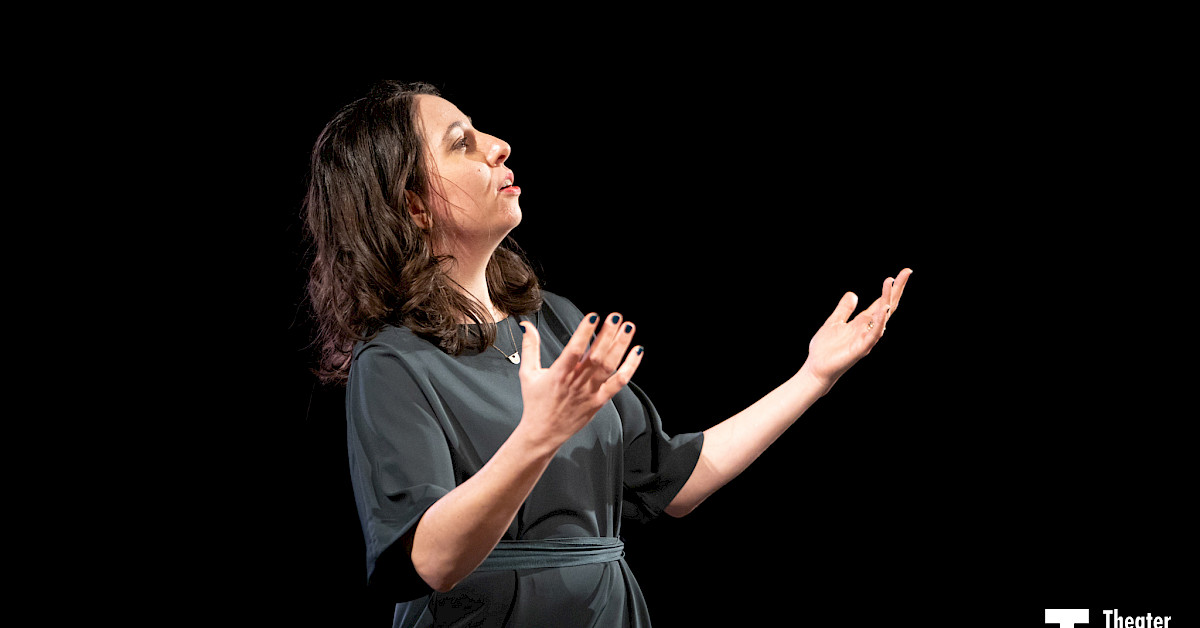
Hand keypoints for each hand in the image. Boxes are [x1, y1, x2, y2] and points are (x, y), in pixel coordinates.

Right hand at [516, 313, 643, 448]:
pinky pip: (619, 383)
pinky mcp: (600, 401)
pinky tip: (637, 352)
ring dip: (620, 346)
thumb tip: (527, 325)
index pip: (574, 350)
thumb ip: (530, 347)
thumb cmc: (536, 403)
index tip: (593, 317)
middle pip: (596, 355)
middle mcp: (576, 382)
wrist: (543, 433)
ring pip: (609, 366)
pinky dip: (630, 367)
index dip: (584, 332)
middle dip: (607, 334)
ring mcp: (590, 392)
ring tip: (628, 328)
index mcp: (559, 374)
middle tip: (616, 316)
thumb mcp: (527, 373)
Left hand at [800, 268, 911, 392]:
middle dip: (896, 289)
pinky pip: (873, 334)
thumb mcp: (834, 322)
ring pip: (882, 318)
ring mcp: (866, 339)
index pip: (881, 302)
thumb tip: (853, 294)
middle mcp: (868, 329)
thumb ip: (844, 309)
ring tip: (891, 283)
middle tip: (906, 272)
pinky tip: (884, 310)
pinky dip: (880, 322)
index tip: (901, 273)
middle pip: (887, 306)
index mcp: (863, 322)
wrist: (816, 369)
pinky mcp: (860, 349)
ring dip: (887, 300)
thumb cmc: (825, 349)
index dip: (891, 288)